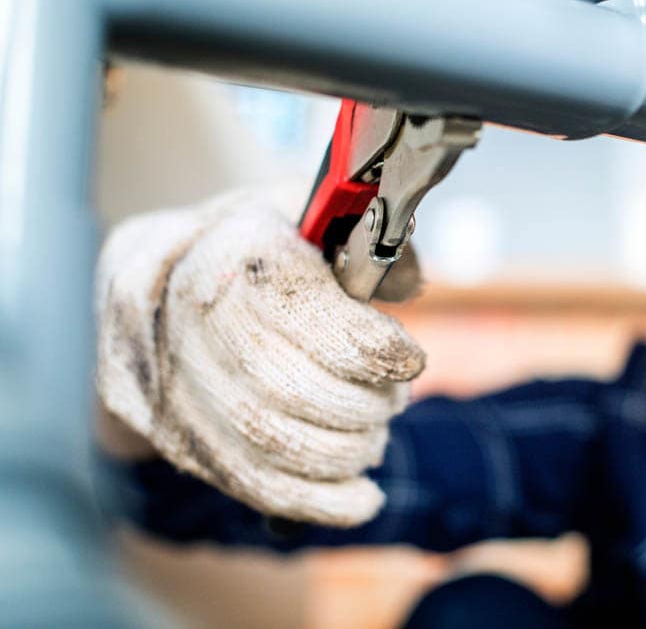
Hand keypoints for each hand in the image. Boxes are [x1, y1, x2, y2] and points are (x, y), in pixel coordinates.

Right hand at [96, 192, 423, 525]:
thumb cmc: (264, 250)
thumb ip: (371, 247)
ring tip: (374, 436)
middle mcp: (180, 310)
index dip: (363, 344)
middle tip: (393, 402)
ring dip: (345, 452)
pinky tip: (361, 499)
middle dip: (359, 405)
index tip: (409, 362)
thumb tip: (404, 285)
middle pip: (282, 382)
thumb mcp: (318, 221)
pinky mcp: (165, 430)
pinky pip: (246, 483)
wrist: (161, 284)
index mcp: (229, 246)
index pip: (295, 304)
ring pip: (267, 441)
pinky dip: (318, 500)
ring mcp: (163, 377)